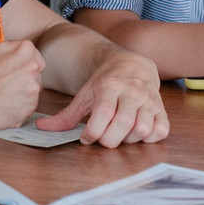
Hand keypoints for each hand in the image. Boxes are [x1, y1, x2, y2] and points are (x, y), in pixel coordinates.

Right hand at [0, 40, 44, 130]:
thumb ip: (7, 49)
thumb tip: (11, 51)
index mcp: (25, 50)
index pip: (33, 55)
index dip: (21, 63)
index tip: (13, 68)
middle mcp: (33, 68)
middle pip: (34, 73)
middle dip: (23, 77)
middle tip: (5, 83)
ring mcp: (33, 89)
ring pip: (31, 90)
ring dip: (21, 92)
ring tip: (1, 95)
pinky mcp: (30, 108)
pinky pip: (27, 106)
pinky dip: (18, 107)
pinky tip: (3, 104)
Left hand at [35, 51, 168, 146]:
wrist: (132, 64)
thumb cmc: (105, 82)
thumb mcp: (84, 95)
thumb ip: (66, 115)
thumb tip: (42, 127)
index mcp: (109, 85)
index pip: (103, 113)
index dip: (92, 132)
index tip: (86, 135)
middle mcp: (131, 91)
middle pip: (123, 124)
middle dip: (109, 140)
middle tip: (103, 138)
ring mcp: (149, 100)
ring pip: (143, 129)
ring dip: (129, 140)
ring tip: (120, 134)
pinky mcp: (161, 109)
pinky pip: (161, 130)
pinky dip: (149, 138)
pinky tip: (137, 133)